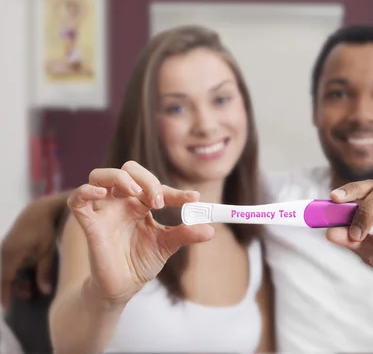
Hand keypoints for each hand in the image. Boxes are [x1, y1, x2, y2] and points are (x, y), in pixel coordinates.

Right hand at [1, 193, 65, 309]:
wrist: (39, 210)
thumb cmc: (46, 230)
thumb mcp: (47, 252)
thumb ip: (44, 272)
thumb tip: (45, 292)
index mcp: (12, 254)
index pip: (5, 279)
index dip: (6, 294)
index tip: (6, 308)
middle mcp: (4, 252)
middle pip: (5, 277)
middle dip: (14, 289)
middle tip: (29, 295)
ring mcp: (5, 248)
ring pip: (7, 271)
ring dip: (16, 281)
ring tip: (30, 288)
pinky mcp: (9, 246)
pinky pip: (10, 264)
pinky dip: (17, 272)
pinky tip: (28, 276)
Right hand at [67, 161, 213, 305]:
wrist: (122, 287)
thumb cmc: (141, 262)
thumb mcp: (167, 246)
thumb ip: (186, 234)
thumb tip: (210, 229)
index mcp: (141, 203)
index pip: (157, 187)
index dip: (176, 192)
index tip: (194, 199)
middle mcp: (121, 202)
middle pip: (128, 170)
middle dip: (146, 179)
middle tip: (159, 201)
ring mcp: (104, 211)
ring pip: (100, 176)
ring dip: (118, 177)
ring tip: (133, 191)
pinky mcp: (89, 224)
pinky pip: (77, 200)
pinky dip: (86, 191)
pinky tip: (101, 193)